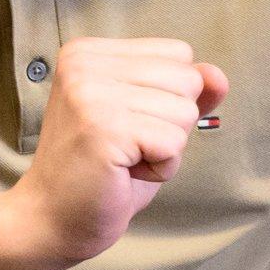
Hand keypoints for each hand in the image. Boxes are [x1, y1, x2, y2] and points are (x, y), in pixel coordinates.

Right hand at [0, 37, 228, 269]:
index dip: (168, 97)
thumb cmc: (100, 171)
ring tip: (123, 159)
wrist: (52, 217)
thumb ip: (183, 92)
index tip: (126, 124)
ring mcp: (90, 94)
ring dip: (166, 148)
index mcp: (88, 52)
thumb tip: (218, 75)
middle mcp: (84, 63)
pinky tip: (124, 172)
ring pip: (185, 112)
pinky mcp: (104, 128)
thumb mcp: (146, 119)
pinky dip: (161, 168)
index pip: (178, 54)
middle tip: (124, 146)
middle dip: (171, 123)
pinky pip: (175, 143)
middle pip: (186, 79)